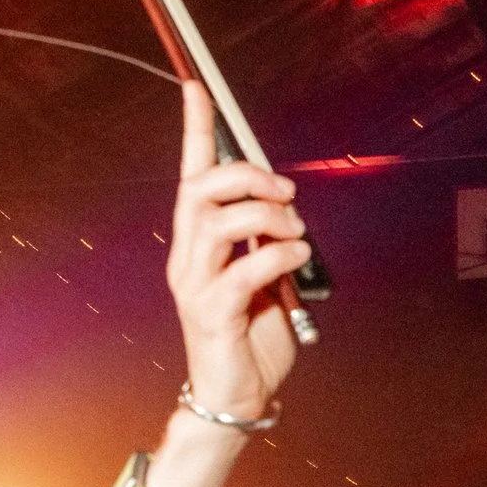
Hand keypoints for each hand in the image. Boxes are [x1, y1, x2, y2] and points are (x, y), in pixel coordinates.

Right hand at [168, 82, 308, 426]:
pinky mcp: (212, 315)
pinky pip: (241, 270)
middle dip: (247, 176)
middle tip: (287, 194)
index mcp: (198, 243)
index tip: (198, 89)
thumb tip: (284, 209)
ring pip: (216, 222)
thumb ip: (268, 241)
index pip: (191, 175)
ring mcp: (195, 286)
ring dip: (265, 217)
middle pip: (200, 189)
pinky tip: (298, 258)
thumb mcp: (268, 278)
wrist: (239, 396)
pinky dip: (277, 255)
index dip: (195, 131)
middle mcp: (187, 258)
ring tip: (296, 235)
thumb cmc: (252, 337)